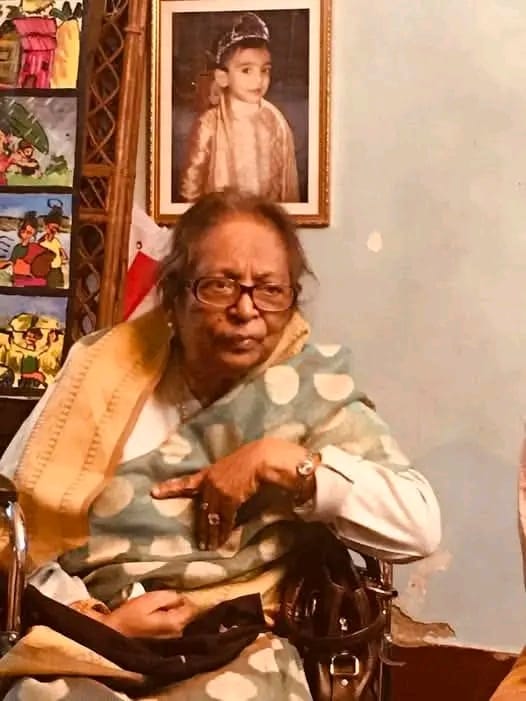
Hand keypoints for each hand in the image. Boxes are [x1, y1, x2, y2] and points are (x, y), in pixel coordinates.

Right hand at [103, 590, 197, 637]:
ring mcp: (171, 641)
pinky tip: (154, 617)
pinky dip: (167, 620)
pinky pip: (171, 626)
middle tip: (161, 600)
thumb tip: (182, 597)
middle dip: (178, 605)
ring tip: (155, 608)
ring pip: (179, 620)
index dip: (185, 597)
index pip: (193, 607)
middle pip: (186, 613)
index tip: (174, 593)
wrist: (113, 635)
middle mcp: (177, 634)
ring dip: (171, 612)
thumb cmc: (130, 616)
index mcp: (175, 623)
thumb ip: (169, 597)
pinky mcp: (163, 643)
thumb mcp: (150, 600)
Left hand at [151, 438, 309, 549]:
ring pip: (212, 518)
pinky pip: (225, 519)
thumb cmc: (249, 460)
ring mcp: (218, 491)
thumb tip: (222, 492)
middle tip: (200, 544)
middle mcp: (210, 484)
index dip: (170, 488)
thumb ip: (222, 479)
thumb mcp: (230, 467)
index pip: (185, 483)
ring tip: (209, 547)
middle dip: (201, 529)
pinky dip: (225, 531)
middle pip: (202, 510)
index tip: (154, 492)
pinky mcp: (230, 499)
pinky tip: (223, 540)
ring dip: (212, 534)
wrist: (260, 459)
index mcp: (208, 473)